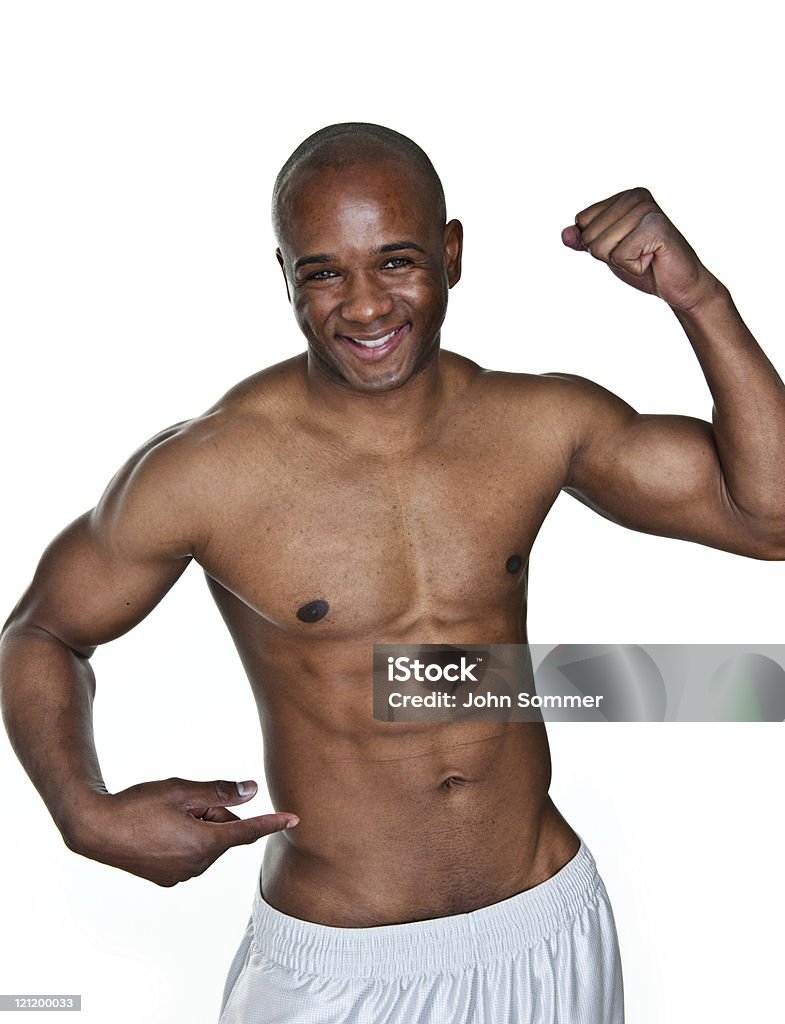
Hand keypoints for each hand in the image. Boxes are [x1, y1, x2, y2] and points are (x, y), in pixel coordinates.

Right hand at [65, 777, 298, 885]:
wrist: (96, 830)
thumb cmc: (138, 805)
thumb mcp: (181, 791)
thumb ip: (220, 792)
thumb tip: (252, 791)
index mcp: (205, 844)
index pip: (247, 831)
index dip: (272, 822)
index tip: (295, 819)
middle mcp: (197, 866)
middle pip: (224, 833)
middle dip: (214, 814)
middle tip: (186, 801)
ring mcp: (182, 876)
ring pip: (207, 844)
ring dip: (198, 826)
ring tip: (167, 816)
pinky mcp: (167, 879)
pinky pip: (190, 855)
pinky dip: (186, 840)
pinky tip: (160, 830)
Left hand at [561, 187, 718, 312]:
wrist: (680, 285)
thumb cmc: (646, 266)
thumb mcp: (609, 252)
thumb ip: (585, 241)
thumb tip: (565, 234)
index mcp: (624, 197)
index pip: (582, 222)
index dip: (597, 244)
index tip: (625, 246)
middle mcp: (636, 196)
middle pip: (589, 236)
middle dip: (609, 255)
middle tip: (637, 254)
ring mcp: (647, 209)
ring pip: (601, 247)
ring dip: (622, 262)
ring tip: (646, 256)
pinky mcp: (656, 227)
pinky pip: (620, 256)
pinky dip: (634, 268)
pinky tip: (653, 260)